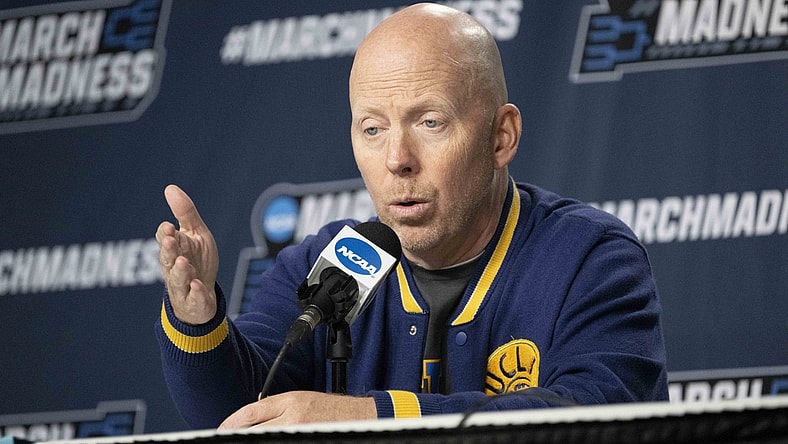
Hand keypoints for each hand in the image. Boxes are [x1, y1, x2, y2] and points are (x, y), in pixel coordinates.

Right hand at [155, 184, 218, 324]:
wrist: (203, 297)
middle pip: (167, 258)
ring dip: (179, 270)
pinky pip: (193, 297)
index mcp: (175, 249)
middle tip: (170, 240)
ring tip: (182, 262)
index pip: (165, 239)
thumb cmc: (197, 262)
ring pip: (176, 278)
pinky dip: (195, 292)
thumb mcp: (196, 235)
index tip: (169, 227)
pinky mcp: (193, 301)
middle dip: (168, 249)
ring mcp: (182, 286)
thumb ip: (185, 213)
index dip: (166, 234)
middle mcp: (174, 267)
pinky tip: (198, 285)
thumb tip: (170, 188)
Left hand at [218, 391, 376, 428]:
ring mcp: (298, 432)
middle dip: (236, 435)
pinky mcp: (306, 439)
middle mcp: (291, 417)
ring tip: (240, 441)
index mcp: (289, 401)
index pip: (249, 413)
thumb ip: (277, 407)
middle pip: (252, 430)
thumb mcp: (302, 399)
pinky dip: (267, 442)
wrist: (360, 417)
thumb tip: (250, 419)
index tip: (220, 430)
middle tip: (223, 439)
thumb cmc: (332, 410)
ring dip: (251, 439)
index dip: (230, 424)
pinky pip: (278, 443)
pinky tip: (263, 443)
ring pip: (263, 438)